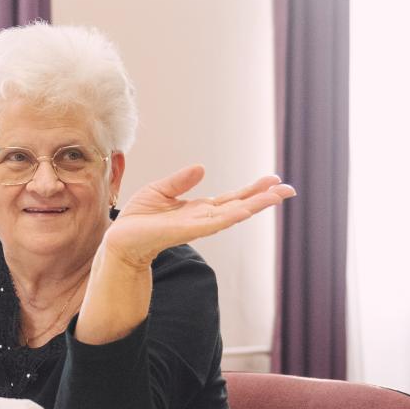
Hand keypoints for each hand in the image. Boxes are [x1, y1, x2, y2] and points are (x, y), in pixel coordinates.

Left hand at [102, 166, 295, 267]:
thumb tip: (203, 168)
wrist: (120, 240)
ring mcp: (197, 226)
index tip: (274, 181)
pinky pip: (213, 222)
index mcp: (199, 209)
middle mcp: (203, 218)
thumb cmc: (139, 219)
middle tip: (290, 189)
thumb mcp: (161, 191)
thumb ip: (181, 181)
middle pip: (240, 206)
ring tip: (278, 196)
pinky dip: (231, 215)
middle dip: (264, 198)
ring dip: (256, 205)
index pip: (232, 199)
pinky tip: (247, 209)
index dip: (253, 190)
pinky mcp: (186, 231)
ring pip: (233, 214)